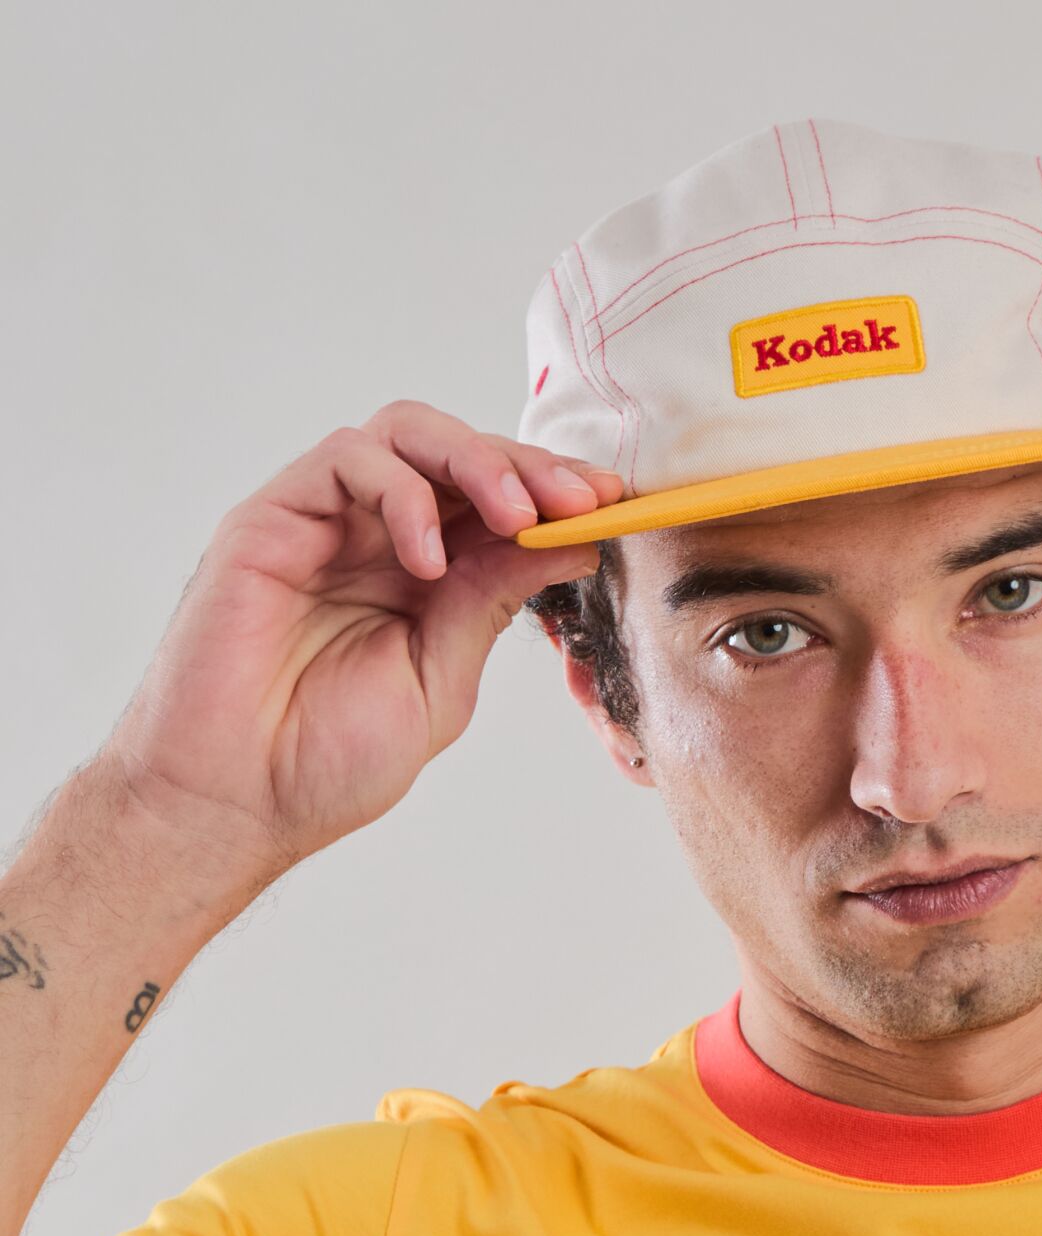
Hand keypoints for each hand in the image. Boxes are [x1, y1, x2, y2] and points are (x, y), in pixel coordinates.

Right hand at [96, 404, 624, 893]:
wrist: (234, 801)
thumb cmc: (324, 760)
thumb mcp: (443, 675)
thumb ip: (494, 600)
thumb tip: (573, 538)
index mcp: (425, 576)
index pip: (497, 504)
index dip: (555, 495)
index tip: (612, 508)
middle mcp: (376, 536)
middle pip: (459, 453)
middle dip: (530, 467)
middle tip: (579, 498)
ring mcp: (323, 521)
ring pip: (406, 434)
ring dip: (475, 462)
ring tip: (515, 515)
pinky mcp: (271, 519)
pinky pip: (346, 461)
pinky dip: (401, 493)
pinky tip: (425, 559)